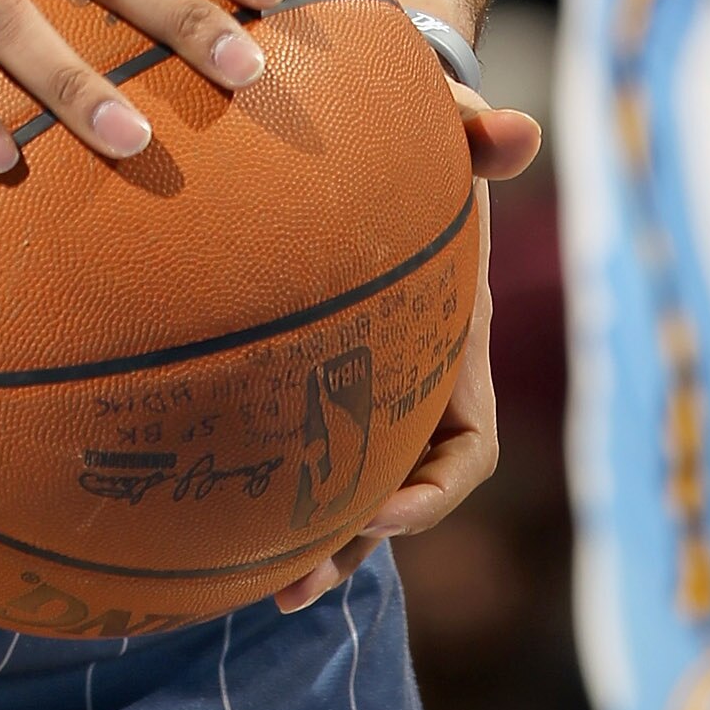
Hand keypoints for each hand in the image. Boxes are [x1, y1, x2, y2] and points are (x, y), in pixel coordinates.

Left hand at [276, 83, 539, 613]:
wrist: (383, 126)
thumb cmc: (422, 131)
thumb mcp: (452, 128)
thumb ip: (481, 134)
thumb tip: (520, 131)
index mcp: (455, 349)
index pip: (467, 450)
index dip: (432, 491)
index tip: (383, 504)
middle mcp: (413, 383)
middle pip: (395, 493)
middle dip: (353, 544)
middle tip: (293, 583)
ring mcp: (363, 383)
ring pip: (341, 483)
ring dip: (305, 537)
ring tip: (249, 583)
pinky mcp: (303, 369)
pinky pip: (289, 436)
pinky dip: (257, 471)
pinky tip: (189, 503)